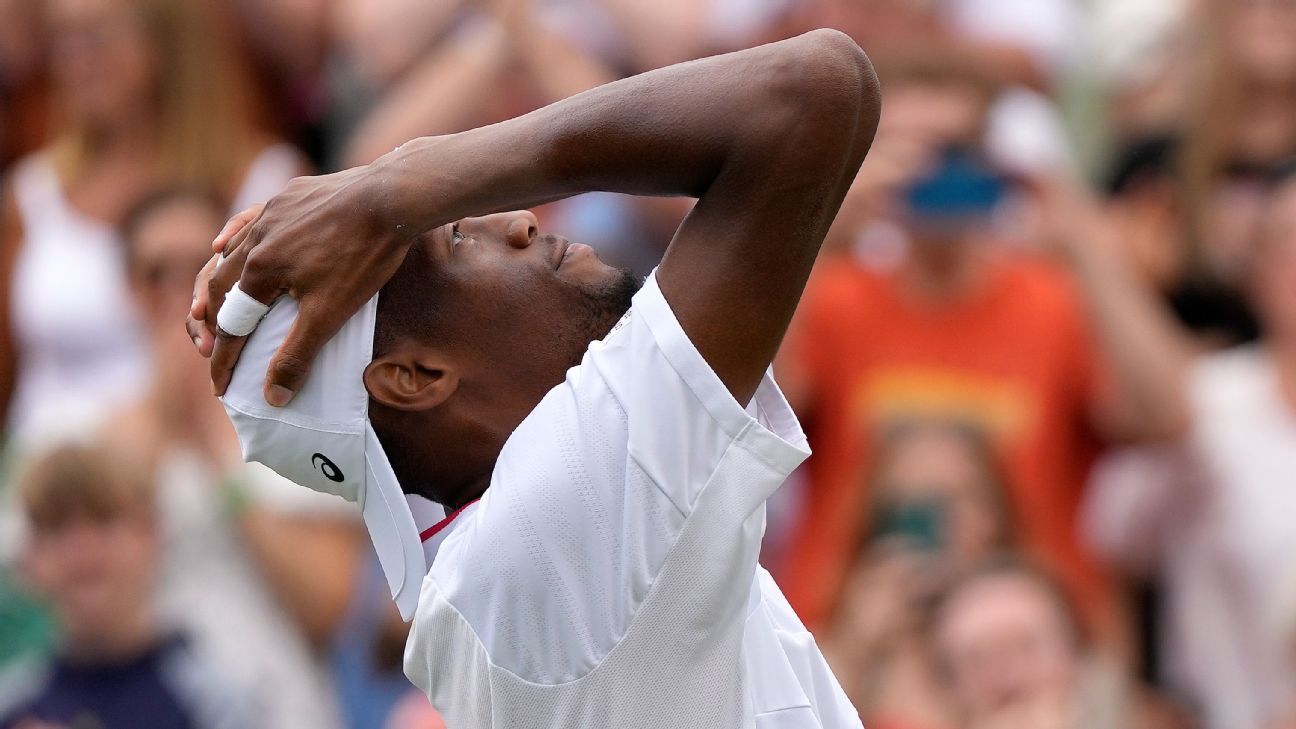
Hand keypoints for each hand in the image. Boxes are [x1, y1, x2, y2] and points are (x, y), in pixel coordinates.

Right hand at [187, 166, 415, 404]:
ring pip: (231, 251)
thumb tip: (273, 397)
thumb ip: (296, 355)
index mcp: (259, 270)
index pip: (231, 326)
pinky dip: (234, 237)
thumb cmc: (362, 257)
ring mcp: (271, 213)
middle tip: (210, 348)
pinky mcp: (289, 197)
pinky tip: (224, 244)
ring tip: (211, 305)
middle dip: (212, 321)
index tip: (220, 388)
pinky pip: (250, 220)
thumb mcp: (329, 315)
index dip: (224, 361)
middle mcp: (255, 238)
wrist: (391, 198)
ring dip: (218, 281)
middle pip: (218, 286)